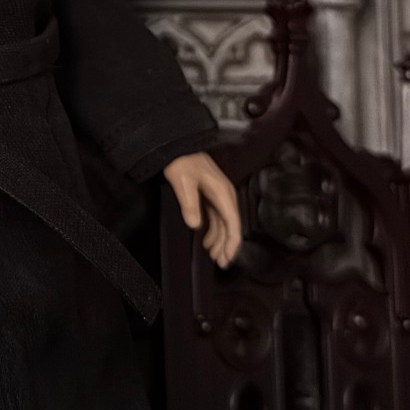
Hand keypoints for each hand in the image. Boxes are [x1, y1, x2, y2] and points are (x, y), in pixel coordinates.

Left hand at [163, 152, 241, 268]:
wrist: (176, 146)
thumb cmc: (182, 160)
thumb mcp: (183, 182)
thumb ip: (190, 204)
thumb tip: (195, 225)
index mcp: (222, 192)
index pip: (233, 224)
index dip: (232, 244)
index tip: (227, 258)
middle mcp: (224, 195)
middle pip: (230, 226)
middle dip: (226, 246)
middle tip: (220, 263)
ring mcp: (218, 195)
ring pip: (223, 223)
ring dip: (219, 240)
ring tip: (212, 254)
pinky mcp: (210, 195)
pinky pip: (216, 217)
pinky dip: (213, 230)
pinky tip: (206, 239)